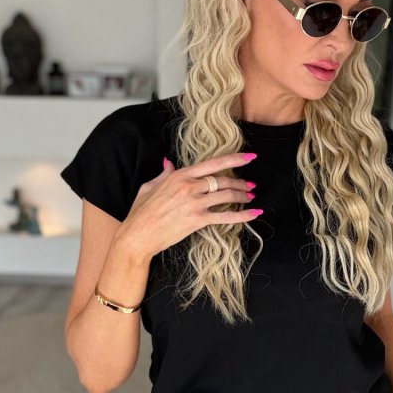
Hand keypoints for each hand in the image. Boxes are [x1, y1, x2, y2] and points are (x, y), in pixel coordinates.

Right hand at [118, 153, 260, 258]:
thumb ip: (164, 174)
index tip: (250, 157)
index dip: (235, 159)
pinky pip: (225, 216)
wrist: (138, 235)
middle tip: (250, 185)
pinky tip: (254, 214)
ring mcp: (195, 204)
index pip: (213, 163)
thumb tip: (169, 163)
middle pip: (223, 180)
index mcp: (180, 175)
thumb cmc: (141, 212)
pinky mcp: (197, 221)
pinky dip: (243, 216)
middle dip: (240, 182)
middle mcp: (190, 187)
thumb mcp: (150, 186)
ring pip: (226, 195)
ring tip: (250, 196)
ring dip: (242, 195)